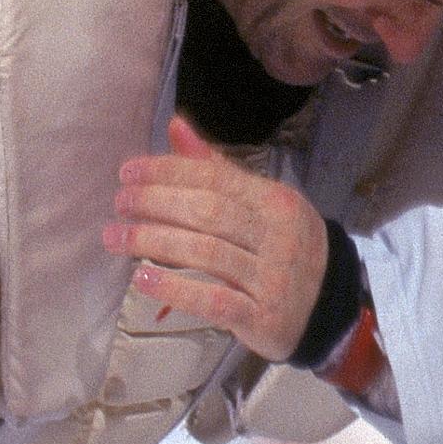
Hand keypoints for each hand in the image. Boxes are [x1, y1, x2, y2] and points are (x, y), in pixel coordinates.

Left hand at [103, 116, 328, 361]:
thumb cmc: (283, 249)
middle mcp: (278, 236)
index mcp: (276, 202)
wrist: (326, 307)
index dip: (168, 172)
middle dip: (156, 204)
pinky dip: (175, 289)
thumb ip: (217, 169)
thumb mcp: (262, 204)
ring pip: (207, 253)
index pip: (217, 178)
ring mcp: (272, 278)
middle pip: (209, 213)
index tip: (128, 173)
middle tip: (119, 204)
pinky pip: (214, 300)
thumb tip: (176, 126)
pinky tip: (142, 279)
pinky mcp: (263, 317)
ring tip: (115, 238)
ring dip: (153, 242)